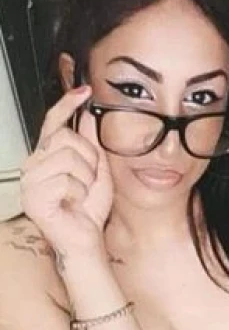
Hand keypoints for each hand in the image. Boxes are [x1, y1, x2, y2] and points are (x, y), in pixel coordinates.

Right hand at [20, 86, 112, 254]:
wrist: (87, 239)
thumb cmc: (89, 209)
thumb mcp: (97, 169)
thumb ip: (90, 142)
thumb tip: (88, 114)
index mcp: (47, 156)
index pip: (53, 122)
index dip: (67, 104)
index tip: (84, 90)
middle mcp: (34, 165)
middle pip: (66, 138)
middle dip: (88, 159)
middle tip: (87, 181)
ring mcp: (30, 181)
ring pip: (68, 158)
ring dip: (85, 178)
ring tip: (80, 194)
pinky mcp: (32, 197)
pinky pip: (65, 180)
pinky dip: (78, 192)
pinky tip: (72, 204)